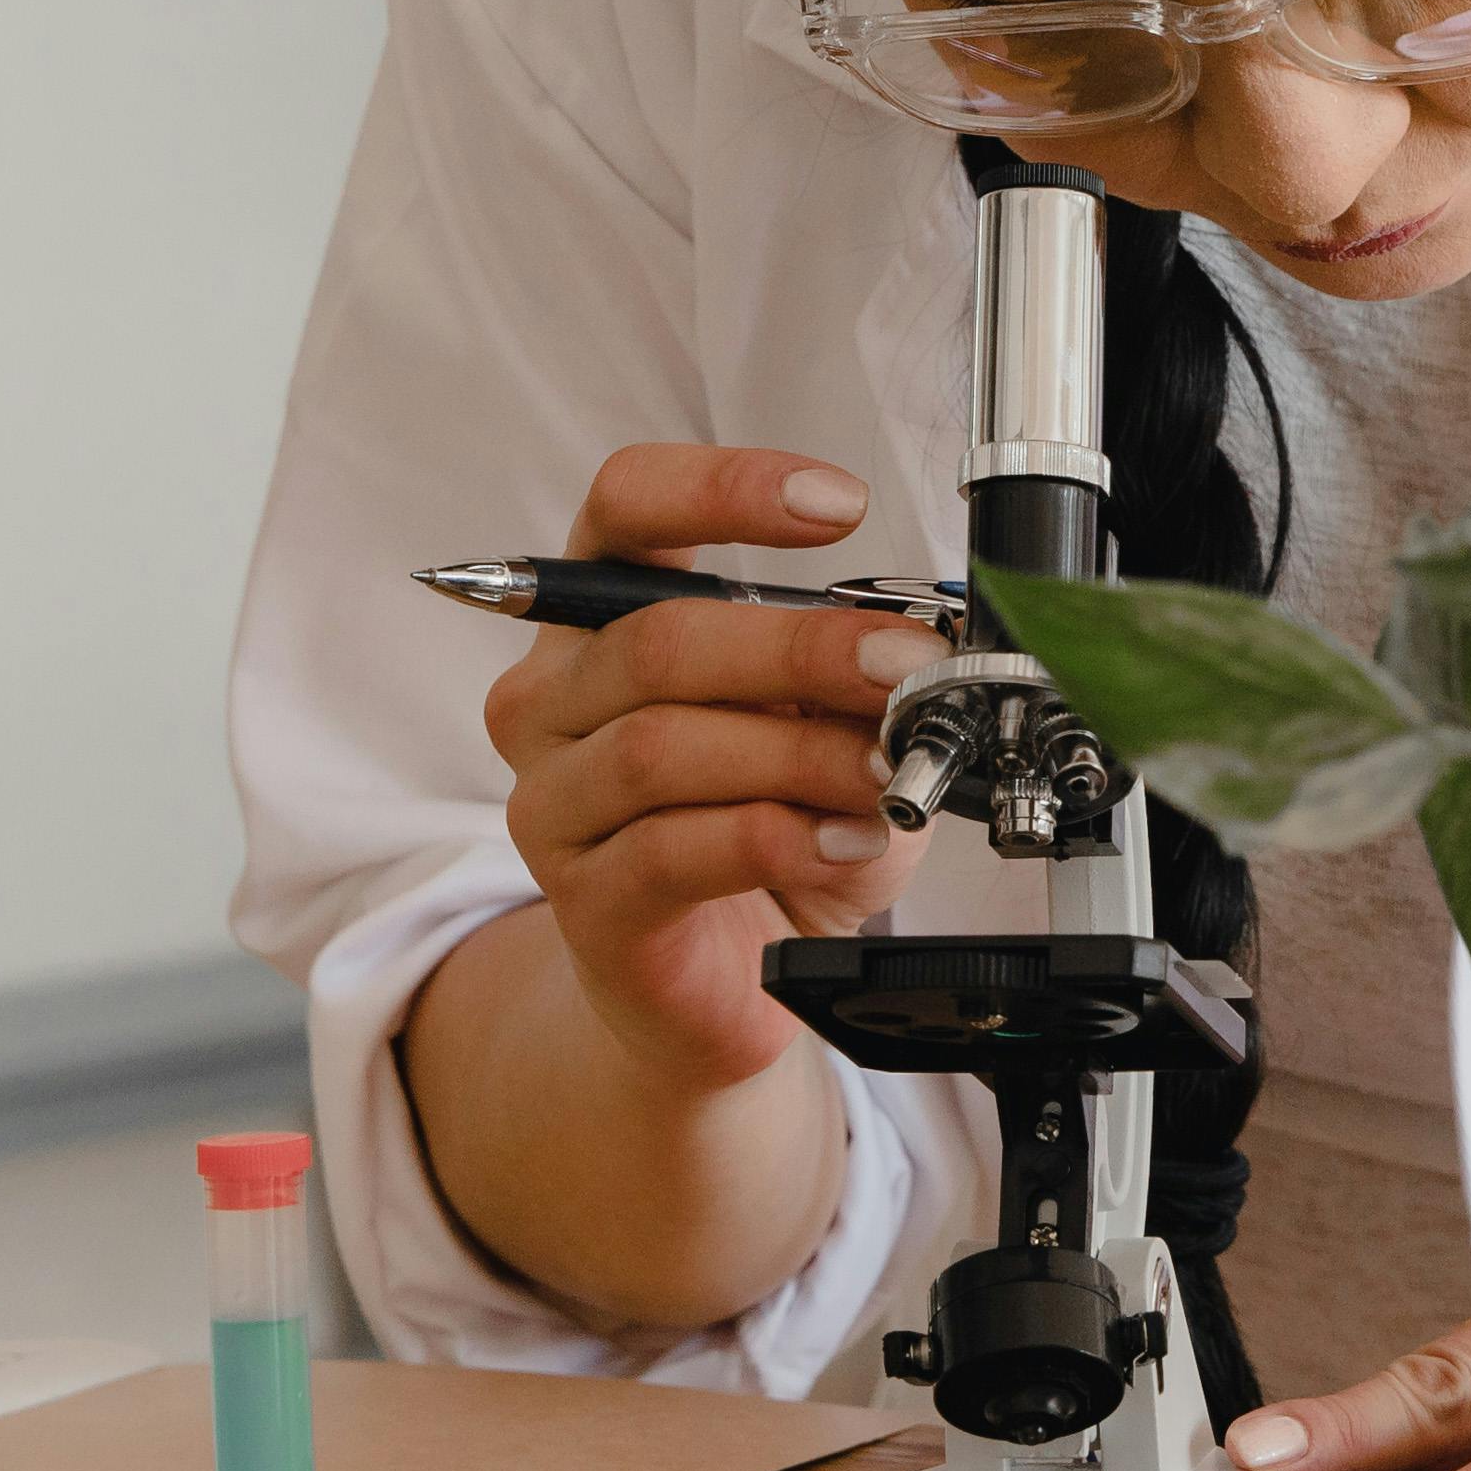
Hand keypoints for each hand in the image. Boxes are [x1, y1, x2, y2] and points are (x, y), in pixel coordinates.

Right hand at [479, 445, 938, 1106]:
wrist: (727, 981)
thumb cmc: (771, 828)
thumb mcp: (825, 723)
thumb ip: (849, 671)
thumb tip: (915, 637)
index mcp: (605, 617)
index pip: (624, 507)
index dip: (722, 489)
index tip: (836, 504)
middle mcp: (555, 698)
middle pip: (657, 638)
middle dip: (802, 647)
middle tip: (905, 668)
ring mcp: (555, 802)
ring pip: (661, 746)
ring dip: (798, 753)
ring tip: (885, 776)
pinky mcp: (585, 900)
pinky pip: (672, 849)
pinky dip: (775, 837)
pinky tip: (843, 842)